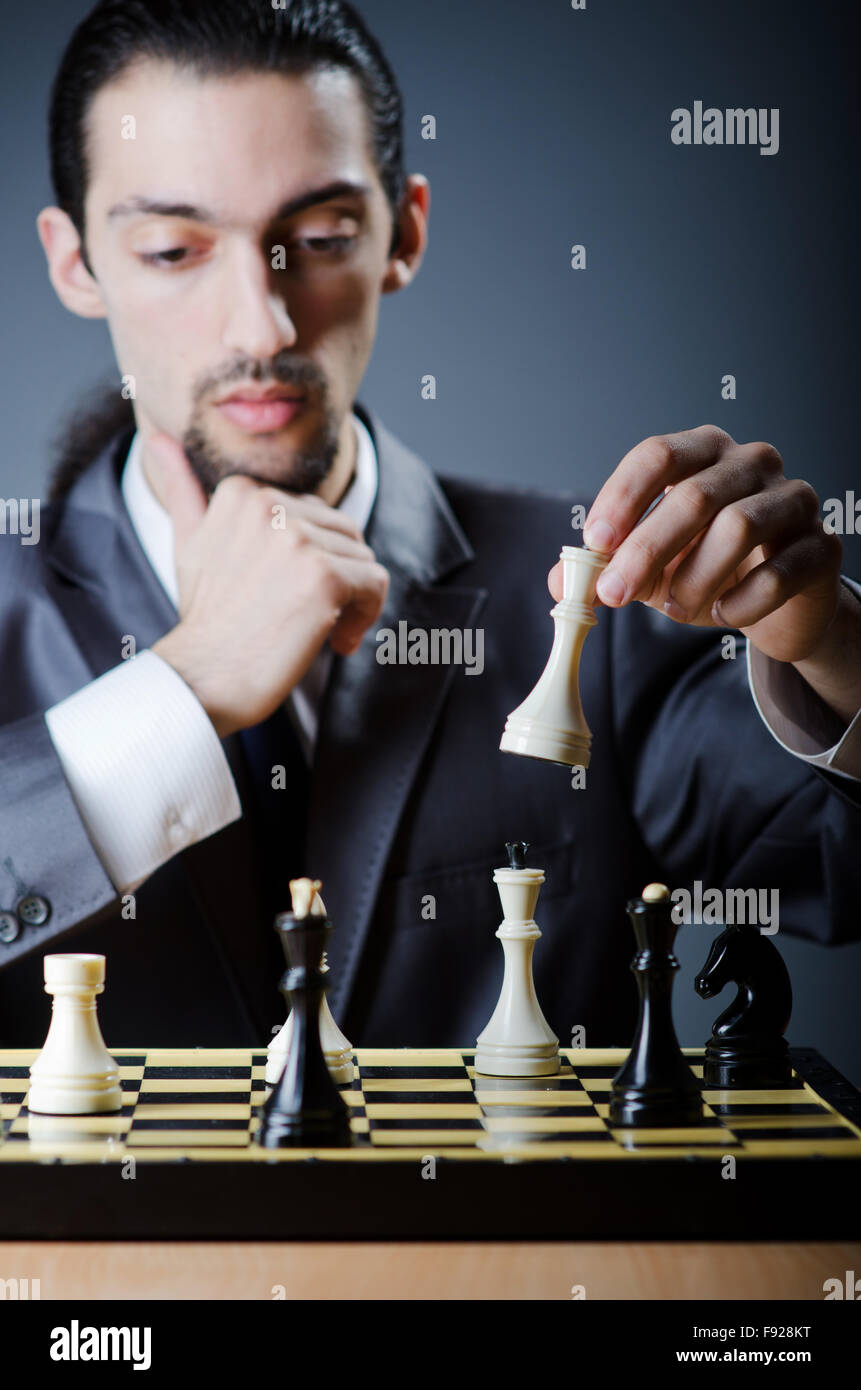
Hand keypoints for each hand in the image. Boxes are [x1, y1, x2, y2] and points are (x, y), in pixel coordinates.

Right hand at [148, 433, 388, 737]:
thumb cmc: (205, 619)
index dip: (312, 558)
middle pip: (344, 533)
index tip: (289, 594)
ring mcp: (297, 540)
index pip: (314, 514)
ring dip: (352, 600)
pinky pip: (375, 583)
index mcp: (242, 493)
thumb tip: (158, 439)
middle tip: (307, 617)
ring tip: (318, 630)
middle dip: (337, 577)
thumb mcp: (190, 545)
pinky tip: (336, 642)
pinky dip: (367, 617)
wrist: (203, 678)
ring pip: (362, 558)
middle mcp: (269, 506)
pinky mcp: (324, 576)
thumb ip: (183, 491)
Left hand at [548, 425, 860, 722]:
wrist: (778, 604)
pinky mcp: (821, 547)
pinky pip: (778, 574)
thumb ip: (604, 569)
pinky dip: (740, 602)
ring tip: (674, 608)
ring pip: (739, 528)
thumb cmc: (710, 569)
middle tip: (614, 594)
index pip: (659, 454)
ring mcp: (794, 500)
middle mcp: (753, 463)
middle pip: (694, 495)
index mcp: (704, 452)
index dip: (623, 497)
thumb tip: (560, 581)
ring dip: (694, 578)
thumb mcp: (649, 568)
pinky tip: (724, 613)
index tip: (595, 542)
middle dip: (646, 550)